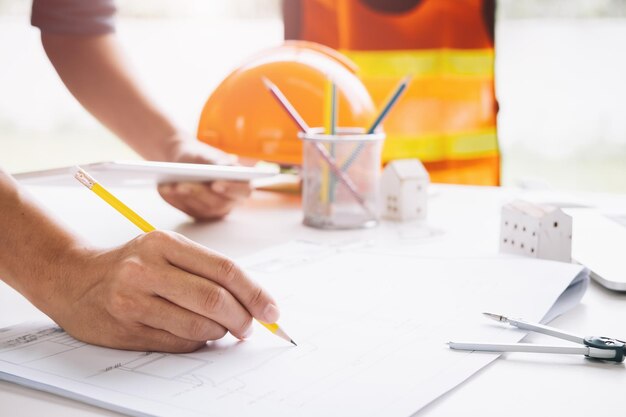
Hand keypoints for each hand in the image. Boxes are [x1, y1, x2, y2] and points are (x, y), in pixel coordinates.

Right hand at [47, 231, 279, 351]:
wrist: (74, 279)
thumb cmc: (131, 264)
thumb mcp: (166, 251)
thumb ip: (206, 271)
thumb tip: (253, 301)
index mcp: (164, 242)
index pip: (224, 269)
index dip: (254, 292)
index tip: (272, 310)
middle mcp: (147, 269)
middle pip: (214, 299)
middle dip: (242, 318)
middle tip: (250, 327)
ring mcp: (133, 300)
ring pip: (199, 325)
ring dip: (221, 332)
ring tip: (222, 329)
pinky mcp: (126, 328)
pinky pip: (179, 342)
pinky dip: (198, 341)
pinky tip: (197, 333)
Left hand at [158, 139, 251, 220]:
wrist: (183, 161)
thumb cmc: (200, 156)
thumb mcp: (210, 155)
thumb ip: (218, 163)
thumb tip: (223, 169)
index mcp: (240, 185)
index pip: (243, 191)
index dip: (231, 189)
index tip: (215, 183)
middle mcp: (229, 201)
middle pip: (218, 203)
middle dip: (199, 193)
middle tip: (183, 183)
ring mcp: (213, 211)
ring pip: (201, 209)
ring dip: (184, 196)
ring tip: (170, 185)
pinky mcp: (197, 214)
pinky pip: (186, 211)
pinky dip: (174, 199)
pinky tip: (164, 188)